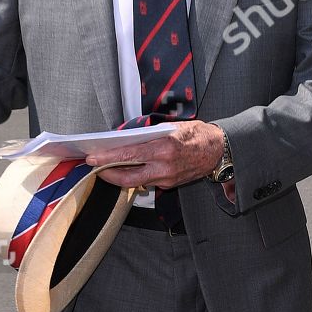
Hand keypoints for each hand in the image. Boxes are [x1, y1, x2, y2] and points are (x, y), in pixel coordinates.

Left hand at [85, 120, 224, 189]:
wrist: (219, 150)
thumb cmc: (197, 135)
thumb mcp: (172, 127)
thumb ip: (150, 134)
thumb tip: (127, 137)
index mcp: (164, 148)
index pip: (129, 155)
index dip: (108, 158)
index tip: (93, 158)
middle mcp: (164, 167)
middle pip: (128, 178)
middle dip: (108, 174)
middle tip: (95, 167)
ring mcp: (167, 179)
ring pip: (136, 182)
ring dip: (120, 175)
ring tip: (108, 166)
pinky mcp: (169, 184)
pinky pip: (147, 181)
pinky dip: (135, 175)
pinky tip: (127, 168)